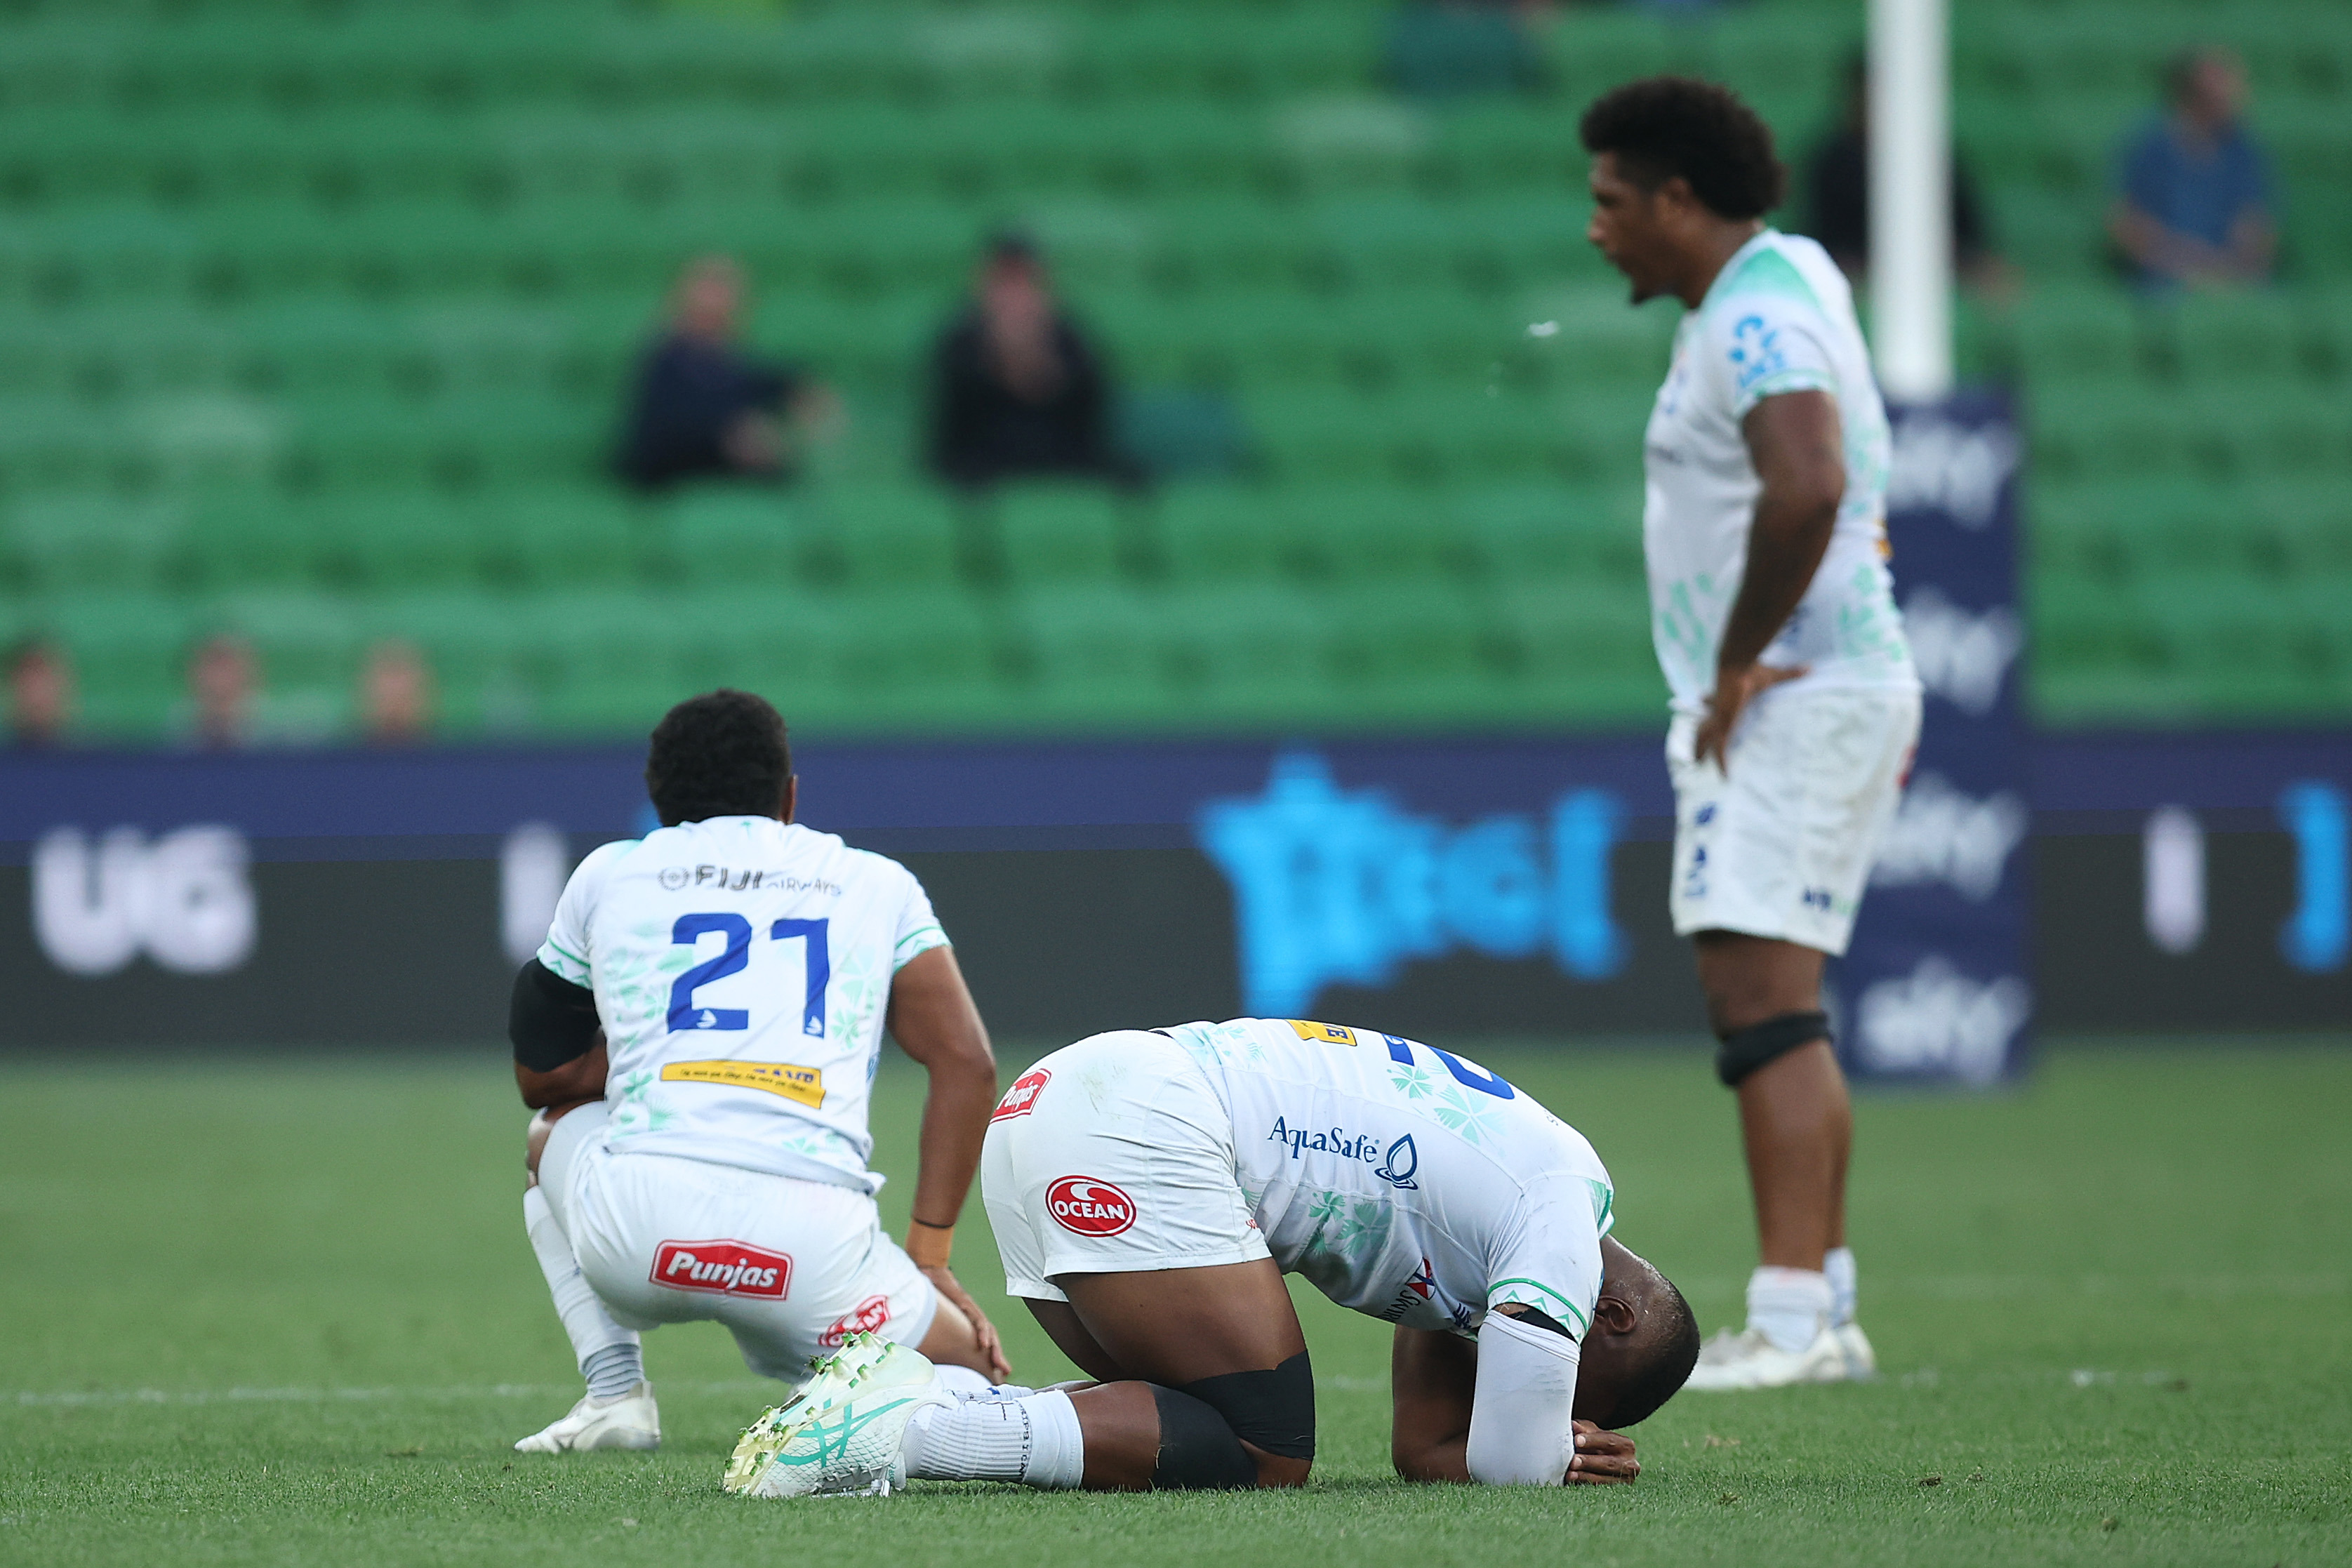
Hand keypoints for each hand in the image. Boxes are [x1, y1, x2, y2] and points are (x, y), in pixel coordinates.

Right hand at [921, 1264, 1011, 1382]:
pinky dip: (982, 1331)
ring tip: (998, 1362)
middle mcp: (971, 1314)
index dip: (989, 1353)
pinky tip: (984, 1343)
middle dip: (997, 1355)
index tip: (995, 1369)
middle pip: (989, 1336)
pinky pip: (976, 1319)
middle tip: (1004, 1371)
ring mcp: (970, 1307)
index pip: (981, 1338)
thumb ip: (935, 1330)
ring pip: (987, 1329)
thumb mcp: (935, 1315)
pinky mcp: (965, 1302)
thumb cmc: (933, 1292)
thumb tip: (922, 1349)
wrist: (931, 1270)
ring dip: (994, 1346)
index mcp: (965, 1319)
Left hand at [1567, 1420, 1638, 1484]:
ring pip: (1605, 1479)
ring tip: (1570, 1474)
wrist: (1604, 1460)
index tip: (1577, 1440)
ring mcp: (1626, 1481)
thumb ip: (1583, 1429)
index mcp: (1626, 1445)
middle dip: (1589, 1462)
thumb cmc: (1596, 1443)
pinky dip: (1586, 1485)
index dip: (1593, 1441)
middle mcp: (1631, 1464)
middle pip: (1609, 1463)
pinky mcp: (1618, 1492)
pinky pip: (1601, 1490)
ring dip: (1586, 1476)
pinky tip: (1574, 1482)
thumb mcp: (1591, 1432)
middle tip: (1573, 1461)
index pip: (1609, 1441)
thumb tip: (1574, 1426)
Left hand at [1692, 661, 1807, 774]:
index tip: (1703, 701)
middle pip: (1704, 724)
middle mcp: (1719, 710)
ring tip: (1699, 764)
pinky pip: (1721, 749)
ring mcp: (1719, 720)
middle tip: (1695, 745)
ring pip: (1706, 738)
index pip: (1714, 702)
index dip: (1709, 702)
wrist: (1737, 668)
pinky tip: (1725, 775)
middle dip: (1699, 734)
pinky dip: (1722, 762)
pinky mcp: (1723, 727)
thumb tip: (1809, 668)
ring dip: (1703, 750)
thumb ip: (1790, 673)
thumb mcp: (1774, 675)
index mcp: (1726, 697)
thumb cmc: (1752, 670)